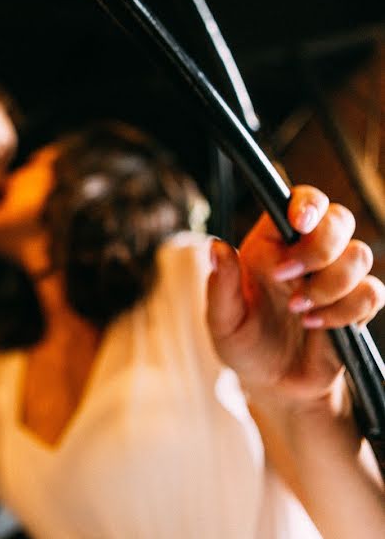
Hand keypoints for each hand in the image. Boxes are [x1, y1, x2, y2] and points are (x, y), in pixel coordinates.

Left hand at [206, 186, 384, 405]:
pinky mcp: (357, 305)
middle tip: (286, 276)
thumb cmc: (244, 344)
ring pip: (360, 255)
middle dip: (320, 246)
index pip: (298, 201)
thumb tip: (216, 247)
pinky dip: (345, 310)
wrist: (275, 383)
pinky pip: (372, 293)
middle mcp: (306, 254)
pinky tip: (316, 325)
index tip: (298, 222)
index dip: (306, 203)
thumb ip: (222, 285)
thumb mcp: (223, 320)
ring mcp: (336, 278)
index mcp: (271, 244)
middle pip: (338, 218)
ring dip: (330, 284)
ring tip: (298, 310)